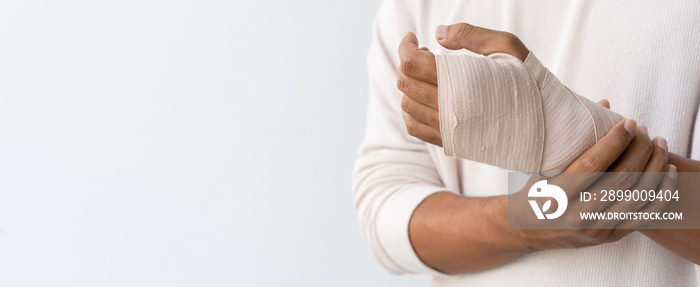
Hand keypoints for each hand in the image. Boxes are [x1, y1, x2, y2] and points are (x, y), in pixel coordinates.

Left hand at [397, 23, 528, 144]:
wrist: (544, 125)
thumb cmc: (528, 80)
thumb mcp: (506, 47)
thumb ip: (470, 35)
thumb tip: (438, 33)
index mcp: (460, 82)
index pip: (411, 63)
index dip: (406, 46)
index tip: (414, 38)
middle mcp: (448, 108)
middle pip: (405, 82)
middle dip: (408, 62)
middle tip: (426, 53)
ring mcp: (446, 128)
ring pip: (407, 105)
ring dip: (410, 85)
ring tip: (428, 74)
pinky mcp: (449, 141)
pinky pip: (414, 128)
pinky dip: (410, 111)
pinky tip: (424, 98)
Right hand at [510, 120, 675, 249]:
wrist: (527, 228)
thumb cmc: (535, 190)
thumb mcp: (543, 165)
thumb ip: (573, 137)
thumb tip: (603, 103)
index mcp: (556, 195)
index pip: (593, 164)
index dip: (615, 141)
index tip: (627, 122)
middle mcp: (576, 215)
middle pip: (621, 179)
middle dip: (640, 150)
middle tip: (644, 131)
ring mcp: (595, 229)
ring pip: (638, 196)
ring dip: (656, 167)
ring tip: (660, 145)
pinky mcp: (609, 237)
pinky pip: (645, 215)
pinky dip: (662, 192)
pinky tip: (668, 172)